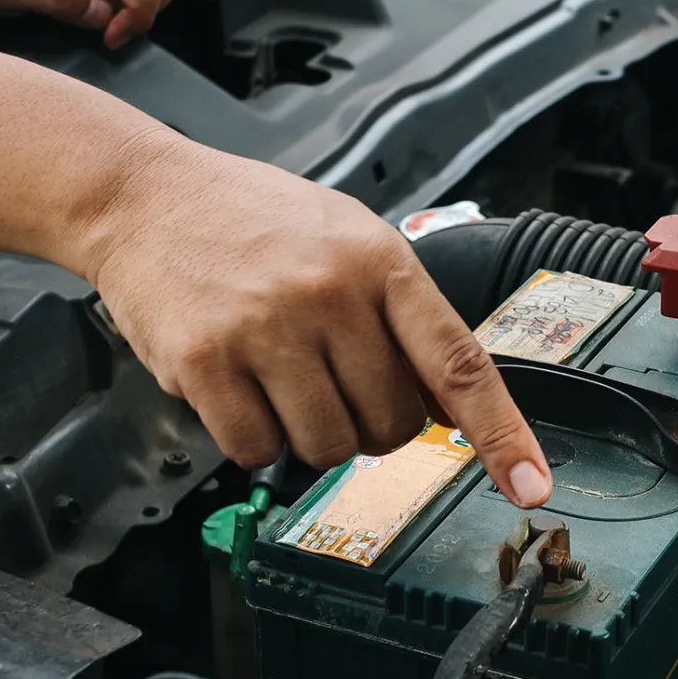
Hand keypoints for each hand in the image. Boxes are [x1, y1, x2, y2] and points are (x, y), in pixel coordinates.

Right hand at [85, 136, 553, 506]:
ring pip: (325, 448)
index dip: (501, 433)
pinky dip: (252, 439)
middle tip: (331, 385)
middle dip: (369, 427)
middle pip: (390, 425)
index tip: (530, 484)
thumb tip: (444, 406)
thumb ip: (398, 317)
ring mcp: (267, 327)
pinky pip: (255, 450)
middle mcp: (330, 293)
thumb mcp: (347, 240)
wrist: (147, 195)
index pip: (458, 363)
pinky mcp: (206, 361)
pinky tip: (237, 389)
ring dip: (308, 436)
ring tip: (280, 380)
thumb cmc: (252, 220)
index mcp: (380, 262)